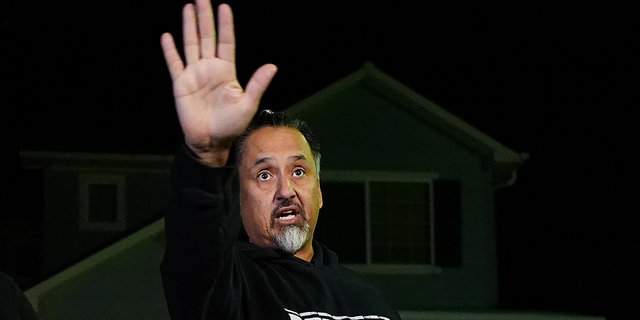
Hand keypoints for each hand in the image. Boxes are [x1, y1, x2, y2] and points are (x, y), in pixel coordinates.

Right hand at [161, 1, 276, 164]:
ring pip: (191, 45)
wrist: (210, 142)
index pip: (226, 42)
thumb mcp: (247, 104)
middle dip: (205, 18)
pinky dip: (170, 50)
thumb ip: (257, 84)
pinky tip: (167, 36)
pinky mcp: (181, 85)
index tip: (224, 6)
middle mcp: (210, 69)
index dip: (225, 25)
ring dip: (189, 26)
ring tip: (188, 7)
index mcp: (227, 72)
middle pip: (207, 38)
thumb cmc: (231, 126)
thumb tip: (272, 66)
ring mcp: (194, 75)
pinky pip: (174, 64)